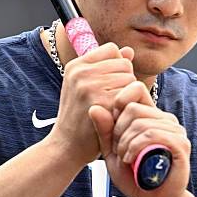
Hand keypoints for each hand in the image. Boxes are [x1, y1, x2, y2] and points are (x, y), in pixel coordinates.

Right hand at [46, 42, 135, 165]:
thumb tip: (129, 50)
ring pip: (130, 78)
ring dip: (127, 94)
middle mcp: (81, 72)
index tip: (110, 83)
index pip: (111, 49)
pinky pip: (129, 94)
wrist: (66, 147)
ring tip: (113, 108)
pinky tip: (116, 116)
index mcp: (77, 65)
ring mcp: (90, 86)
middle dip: (124, 80)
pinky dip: (127, 106)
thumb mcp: (86, 86)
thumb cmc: (81, 116)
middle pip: (124, 63)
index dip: (117, 65)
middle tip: (112, 100)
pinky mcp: (101, 102)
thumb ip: (107, 67)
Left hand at [89, 81, 191, 196]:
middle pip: (132, 108)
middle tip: (119, 150)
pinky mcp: (180, 144)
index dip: (119, 103)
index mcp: (152, 116)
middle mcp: (166, 119)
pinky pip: (152, 134)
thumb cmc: (135, 177)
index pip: (136, 89)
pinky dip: (135, 147)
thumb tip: (94, 108)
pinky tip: (131, 159)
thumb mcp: (112, 152)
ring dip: (125, 143)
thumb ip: (104, 130)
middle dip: (118, 131)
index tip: (113, 128)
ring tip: (125, 158)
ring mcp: (175, 130)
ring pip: (141, 122)